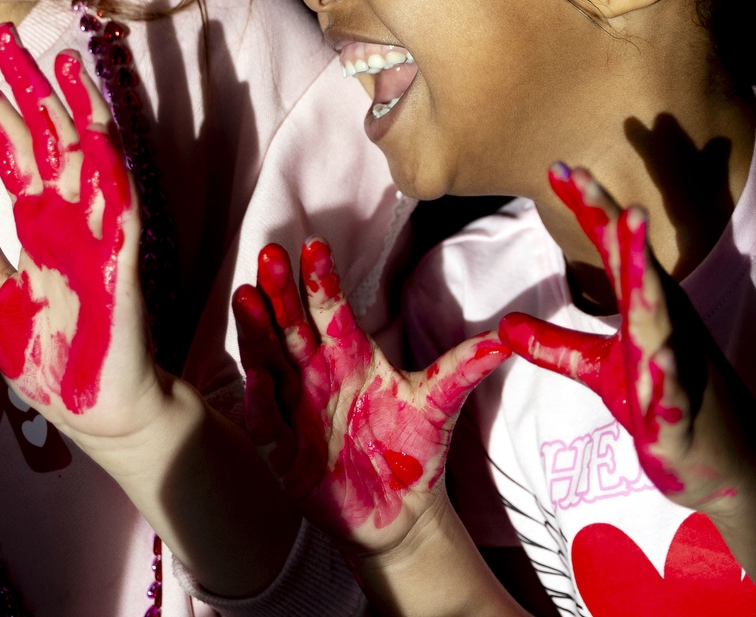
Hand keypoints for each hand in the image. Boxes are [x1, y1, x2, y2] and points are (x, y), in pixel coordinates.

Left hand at [0, 24, 154, 440]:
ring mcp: (96, 234)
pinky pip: (115, 205)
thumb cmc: (50, 362)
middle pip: (45, 136)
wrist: (97, 414)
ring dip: (75, 106)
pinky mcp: (120, 261)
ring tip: (59, 57)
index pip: (10, 150)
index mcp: (35, 226)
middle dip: (24, 85)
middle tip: (1, 33)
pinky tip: (97, 129)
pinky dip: (108, 165)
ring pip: (87, 155)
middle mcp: (66, 218)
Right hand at [231, 237, 509, 552]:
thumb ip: (464, 367)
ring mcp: (297, 413)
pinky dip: (261, 404)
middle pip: (293, 328)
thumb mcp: (438, 403)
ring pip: (269, 365)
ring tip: (247, 297)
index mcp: (349, 356)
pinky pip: (269, 427)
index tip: (314, 244)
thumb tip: (509, 336)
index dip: (322, 279)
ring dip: (257, 333)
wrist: (403, 511)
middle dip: (280, 293)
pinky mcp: (287, 456)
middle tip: (270, 255)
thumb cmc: (414, 448)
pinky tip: (259, 380)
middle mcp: (316, 377)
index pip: (331, 310)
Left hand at [500, 163, 754, 509]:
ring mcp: (680, 371)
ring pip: (663, 323)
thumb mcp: (602, 373)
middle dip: (623, 230)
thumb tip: (503, 325)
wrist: (729, 466)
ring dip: (649, 285)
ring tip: (638, 246)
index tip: (559, 167)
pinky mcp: (683, 417)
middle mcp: (668, 329)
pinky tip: (662, 356)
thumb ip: (556, 346)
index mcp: (648, 310)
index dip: (590, 210)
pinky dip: (668, 377)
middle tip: (598, 181)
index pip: (615, 251)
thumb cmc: (664, 407)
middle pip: (641, 272)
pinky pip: (675, 394)